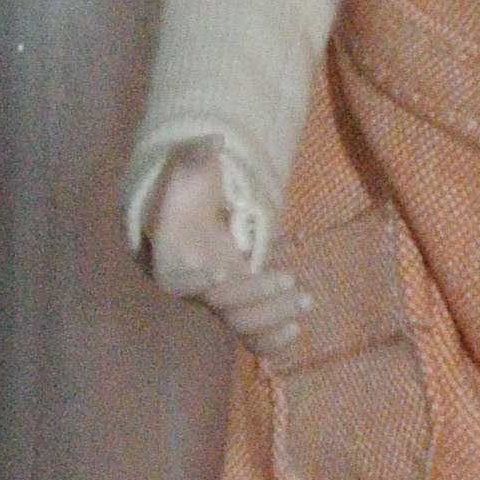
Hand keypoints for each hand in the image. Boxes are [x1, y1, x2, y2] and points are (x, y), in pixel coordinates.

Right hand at [145, 148, 304, 359]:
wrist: (189, 217)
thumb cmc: (186, 189)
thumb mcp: (186, 165)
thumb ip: (196, 152)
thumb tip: (215, 139)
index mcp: (174, 256)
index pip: (176, 279)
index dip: (193, 281)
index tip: (216, 272)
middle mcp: (195, 286)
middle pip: (222, 303)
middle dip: (255, 295)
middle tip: (290, 281)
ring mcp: (219, 300)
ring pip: (241, 325)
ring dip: (273, 318)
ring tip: (306, 299)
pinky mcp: (240, 306)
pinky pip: (252, 338)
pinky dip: (272, 340)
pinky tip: (297, 326)